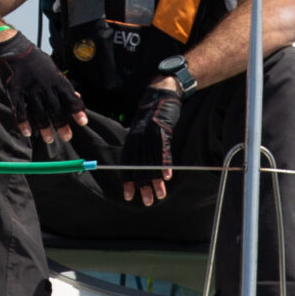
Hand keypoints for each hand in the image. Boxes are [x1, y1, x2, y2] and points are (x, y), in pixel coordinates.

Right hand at [0, 29, 84, 149]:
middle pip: (55, 108)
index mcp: (55, 78)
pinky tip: (28, 132)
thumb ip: (63, 83)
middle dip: (62, 124)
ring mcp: (29, 87)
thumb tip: (77, 95)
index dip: (77, 110)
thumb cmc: (35, 59)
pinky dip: (24, 122)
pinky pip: (19, 109)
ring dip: (45, 127)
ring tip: (49, 139)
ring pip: (39, 111)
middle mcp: (44, 84)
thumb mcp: (52, 67)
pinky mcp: (14, 90)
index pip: (70, 97)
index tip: (83, 123)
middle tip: (66, 137)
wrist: (13, 48)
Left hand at [113, 88, 180, 204]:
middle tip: (148, 201)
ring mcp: (149, 134)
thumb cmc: (153, 114)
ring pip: (151, 162)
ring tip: (159, 195)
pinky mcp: (162, 129)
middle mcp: (138, 139)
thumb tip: (140, 166)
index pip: (127, 164)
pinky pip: (163, 150)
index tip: (129, 196)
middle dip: (143, 186)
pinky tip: (167, 177)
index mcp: (132, 140)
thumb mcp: (142, 131)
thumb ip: (140, 147)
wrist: (161, 93)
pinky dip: (165, 164)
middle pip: (139, 166)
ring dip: (155, 180)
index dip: (128, 181)